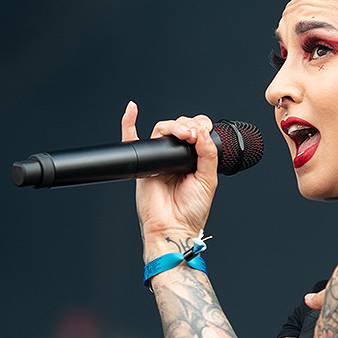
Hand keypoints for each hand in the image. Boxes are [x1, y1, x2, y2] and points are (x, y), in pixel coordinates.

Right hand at [120, 102, 218, 252]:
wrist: (174, 227)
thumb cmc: (191, 211)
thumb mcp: (208, 180)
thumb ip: (208, 155)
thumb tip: (202, 132)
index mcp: (194, 159)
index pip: (197, 131)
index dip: (200, 126)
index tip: (204, 132)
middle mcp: (176, 156)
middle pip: (179, 126)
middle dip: (188, 125)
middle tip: (193, 137)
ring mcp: (159, 158)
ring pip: (162, 130)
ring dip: (173, 126)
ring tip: (183, 135)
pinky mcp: (143, 163)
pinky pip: (131, 139)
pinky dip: (128, 122)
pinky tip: (132, 109)